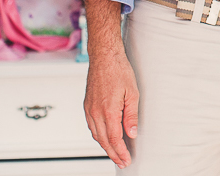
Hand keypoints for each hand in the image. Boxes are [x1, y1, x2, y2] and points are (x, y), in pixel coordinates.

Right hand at [84, 46, 139, 167]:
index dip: (121, 152)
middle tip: (122, 162)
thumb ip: (132, 115)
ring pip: (96, 135)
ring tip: (115, 153)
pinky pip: (92, 126)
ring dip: (105, 146)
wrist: (104, 57)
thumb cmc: (119, 70)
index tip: (126, 160)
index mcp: (108, 110)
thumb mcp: (133, 93)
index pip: (114, 139)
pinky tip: (105, 138)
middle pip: (104, 140)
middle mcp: (96, 112)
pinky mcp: (87, 105)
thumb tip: (132, 133)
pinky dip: (98, 135)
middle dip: (113, 153)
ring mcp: (89, 109)